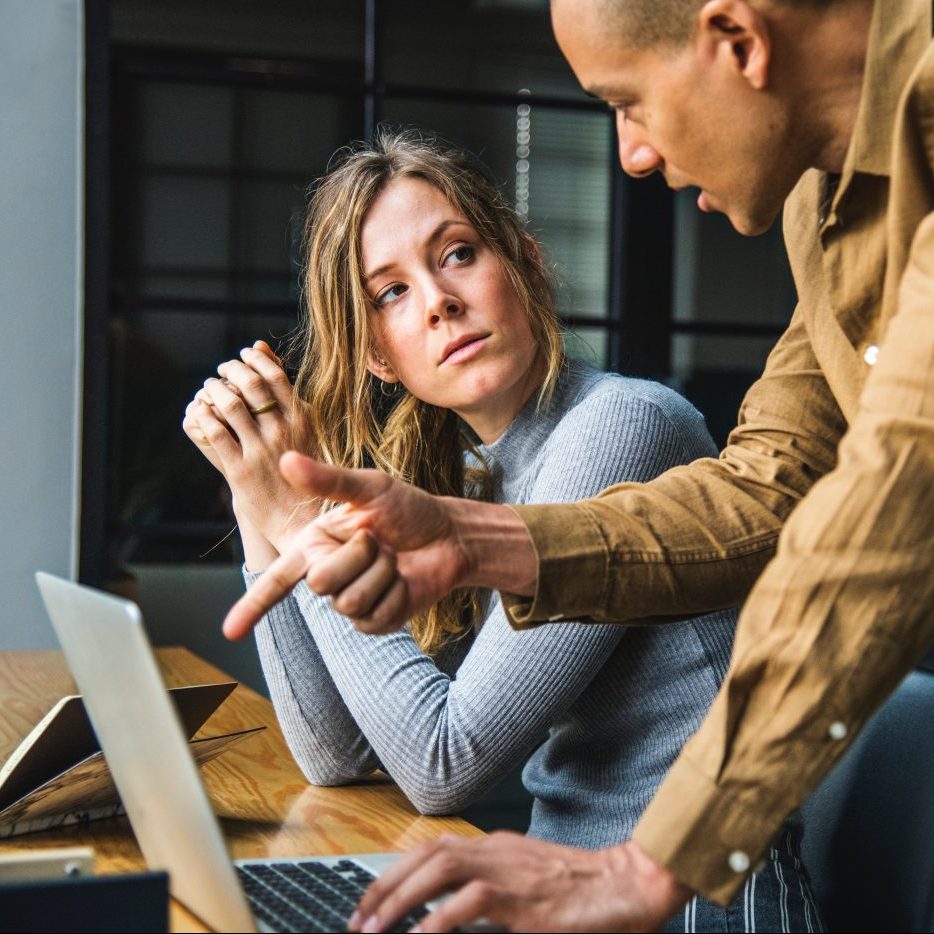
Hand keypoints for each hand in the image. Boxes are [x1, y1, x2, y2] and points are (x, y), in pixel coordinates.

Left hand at [183, 341, 314, 551]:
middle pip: (251, 385)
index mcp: (303, 420)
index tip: (244, 355)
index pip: (276, 375)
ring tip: (209, 387)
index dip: (255, 360)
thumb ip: (286, 395)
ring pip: (230, 406)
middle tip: (222, 369)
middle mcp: (283, 432)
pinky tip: (200, 411)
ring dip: (214, 389)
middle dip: (232, 369)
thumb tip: (263, 350)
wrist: (301, 518)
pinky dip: (204, 416)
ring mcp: (261, 451)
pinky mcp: (240, 470)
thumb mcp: (306, 430)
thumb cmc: (305, 471)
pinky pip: (216, 433)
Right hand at [222, 451, 471, 638]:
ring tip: (393, 558)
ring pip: (350, 601)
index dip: (252, 606)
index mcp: (315, 544)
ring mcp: (351, 601)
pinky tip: (404, 580)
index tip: (228, 632)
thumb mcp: (371, 488)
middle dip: (358, 556)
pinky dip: (396, 594)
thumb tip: (285, 459)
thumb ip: (328, 480)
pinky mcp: (376, 621)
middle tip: (379, 540)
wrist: (449, 535)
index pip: (277, 579)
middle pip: (320, 583)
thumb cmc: (409, 508)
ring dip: (381, 574)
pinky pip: (375, 617)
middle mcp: (328, 574)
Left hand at [346, 833, 691, 932]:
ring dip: (402, 898)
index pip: (432, 848)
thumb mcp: (529, 882)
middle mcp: (497, 851)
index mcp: (496, 847)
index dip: (396, 872)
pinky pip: (472, 903)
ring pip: (441, 868)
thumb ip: (492, 890)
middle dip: (386, 886)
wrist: (630, 885)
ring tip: (375, 930)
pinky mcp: (525, 901)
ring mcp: (510, 872)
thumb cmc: (583, 889)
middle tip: (359, 921)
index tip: (371, 902)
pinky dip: (439, 920)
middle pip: (427, 854)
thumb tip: (450, 914)